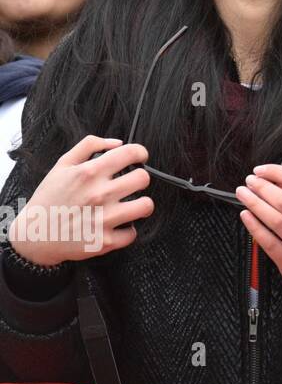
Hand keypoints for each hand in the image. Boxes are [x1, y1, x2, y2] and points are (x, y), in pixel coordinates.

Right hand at [11, 136, 152, 266]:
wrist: (33, 235)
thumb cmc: (49, 199)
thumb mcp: (62, 165)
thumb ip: (90, 146)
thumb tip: (118, 143)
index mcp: (89, 173)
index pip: (131, 153)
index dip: (140, 153)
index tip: (139, 158)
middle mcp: (99, 194)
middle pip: (143, 178)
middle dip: (140, 179)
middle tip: (131, 184)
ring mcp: (103, 219)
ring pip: (146, 205)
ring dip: (141, 204)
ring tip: (132, 204)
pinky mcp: (104, 241)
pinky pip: (132, 233)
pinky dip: (127, 231)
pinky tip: (118, 225)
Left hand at [237, 164, 281, 298]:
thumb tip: (274, 180)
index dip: (278, 173)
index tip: (262, 170)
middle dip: (262, 187)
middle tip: (249, 182)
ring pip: (275, 220)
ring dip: (255, 203)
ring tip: (243, 194)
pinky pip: (268, 241)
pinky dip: (254, 226)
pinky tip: (246, 215)